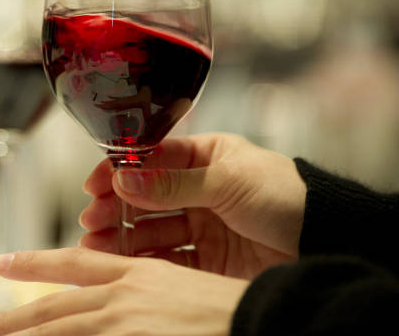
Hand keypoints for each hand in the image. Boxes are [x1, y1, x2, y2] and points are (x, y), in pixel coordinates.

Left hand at [0, 247, 248, 335]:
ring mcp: (124, 326)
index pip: (73, 263)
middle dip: (10, 319)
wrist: (268, 320)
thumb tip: (123, 313)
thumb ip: (145, 301)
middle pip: (53, 307)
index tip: (2, 261)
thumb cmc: (236, 310)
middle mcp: (123, 298)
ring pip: (58, 332)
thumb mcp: (183, 293)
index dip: (34, 261)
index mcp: (137, 276)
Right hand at [80, 133, 305, 278]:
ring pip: (151, 230)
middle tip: (91, 218)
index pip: (151, 160)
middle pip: (145, 197)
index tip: (95, 184)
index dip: (120, 171)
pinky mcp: (208, 258)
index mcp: (205, 157)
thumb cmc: (288, 196)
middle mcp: (199, 189)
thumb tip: (124, 178)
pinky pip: (167, 258)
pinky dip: (143, 260)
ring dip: (122, 235)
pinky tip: (124, 262)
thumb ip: (173, 183)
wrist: (327, 239)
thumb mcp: (227, 181)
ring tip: (96, 243)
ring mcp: (202, 224)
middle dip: (115, 206)